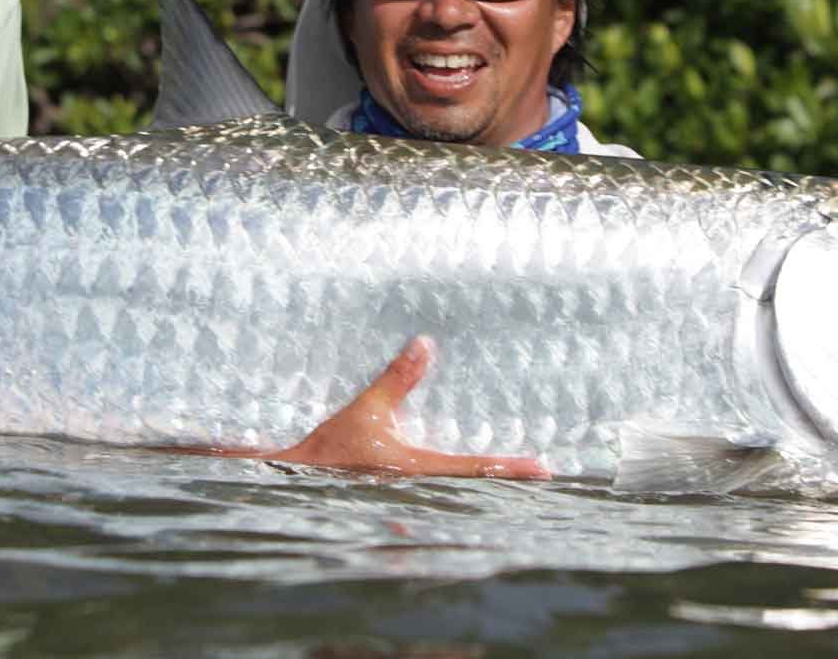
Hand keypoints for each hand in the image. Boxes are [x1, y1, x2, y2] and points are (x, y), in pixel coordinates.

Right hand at [194, 336, 550, 478]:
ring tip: (512, 472)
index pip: (476, 468)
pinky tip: (464, 474)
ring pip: (457, 490)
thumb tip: (425, 344)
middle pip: (475, 486)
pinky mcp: (394, 490)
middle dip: (506, 481)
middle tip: (541, 473)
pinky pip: (435, 485)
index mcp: (417, 470)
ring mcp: (408, 494)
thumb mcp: (364, 410)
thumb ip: (396, 380)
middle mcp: (419, 487)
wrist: (292, 479)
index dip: (512, 467)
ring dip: (483, 482)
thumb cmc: (328, 451)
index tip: (545, 468)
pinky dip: (455, 480)